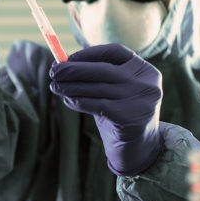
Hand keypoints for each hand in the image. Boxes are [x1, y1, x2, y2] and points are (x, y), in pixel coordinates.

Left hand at [49, 43, 162, 175]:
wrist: (138, 149)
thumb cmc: (120, 115)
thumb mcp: (111, 92)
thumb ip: (94, 77)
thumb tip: (62, 63)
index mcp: (144, 70)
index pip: (115, 51)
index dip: (89, 53)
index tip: (67, 58)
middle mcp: (146, 82)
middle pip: (104, 69)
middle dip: (74, 69)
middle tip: (53, 72)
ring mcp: (142, 100)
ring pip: (97, 88)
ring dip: (71, 86)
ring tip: (55, 87)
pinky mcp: (132, 117)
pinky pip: (97, 105)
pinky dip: (78, 101)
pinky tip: (68, 101)